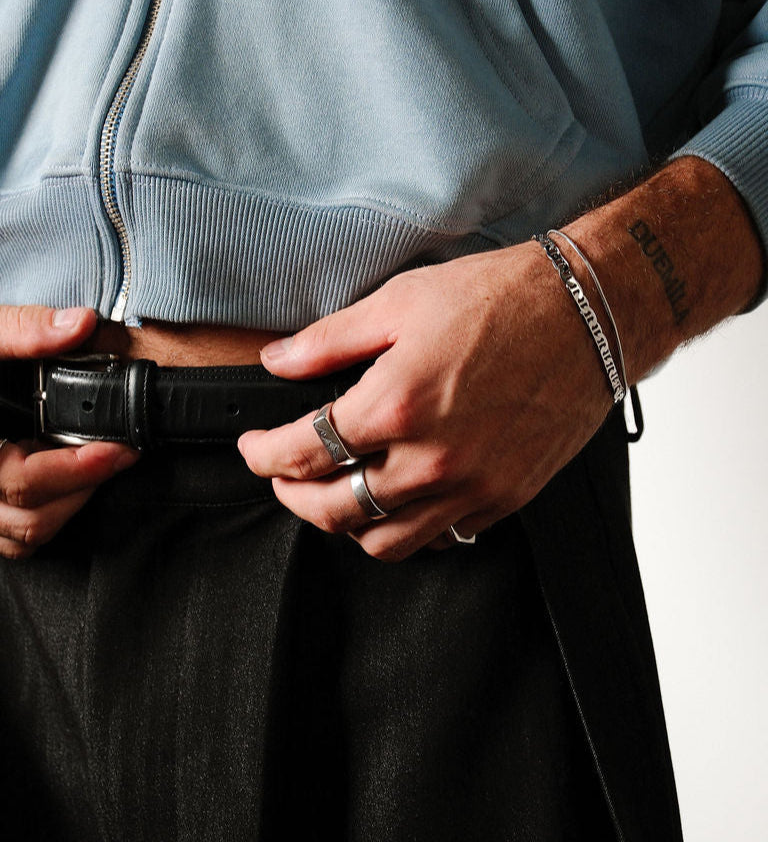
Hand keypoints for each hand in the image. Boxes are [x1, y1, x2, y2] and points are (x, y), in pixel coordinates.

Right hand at [0, 258, 137, 557]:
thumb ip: (21, 327)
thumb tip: (82, 325)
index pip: (20, 482)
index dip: (80, 470)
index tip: (120, 449)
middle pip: (23, 523)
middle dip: (80, 492)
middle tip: (116, 457)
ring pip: (8, 541)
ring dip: (57, 512)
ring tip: (87, 469)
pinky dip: (26, 519)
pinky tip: (46, 481)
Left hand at [238, 243, 613, 560]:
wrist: (589, 314)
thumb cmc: (499, 299)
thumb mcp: (399, 302)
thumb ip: (327, 342)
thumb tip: (275, 361)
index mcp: (394, 405)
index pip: (302, 453)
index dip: (262, 455)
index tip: (252, 447)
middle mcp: (430, 459)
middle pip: (333, 511)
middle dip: (292, 497)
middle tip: (282, 478)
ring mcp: (470, 486)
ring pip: (383, 542)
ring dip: (346, 523)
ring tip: (334, 493)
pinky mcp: (503, 499)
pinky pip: (440, 538)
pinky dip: (406, 526)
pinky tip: (398, 497)